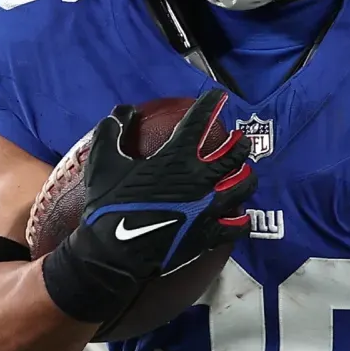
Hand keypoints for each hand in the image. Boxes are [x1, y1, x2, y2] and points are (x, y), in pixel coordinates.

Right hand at [45, 90, 255, 321]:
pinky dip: (241, 219)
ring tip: (243, 174)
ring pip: (244, 186)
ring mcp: (209, 208)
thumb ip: (113, 132)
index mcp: (177, 158)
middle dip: (241, 143)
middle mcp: (201, 180)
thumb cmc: (108, 206)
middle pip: (235, 154)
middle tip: (239, 140)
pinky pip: (238, 225)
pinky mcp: (210, 234)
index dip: (211, 105)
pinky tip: (239, 216)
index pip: (200, 122)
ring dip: (246, 177)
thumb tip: (122, 111)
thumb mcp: (103, 163)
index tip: (218, 97)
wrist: (115, 253)